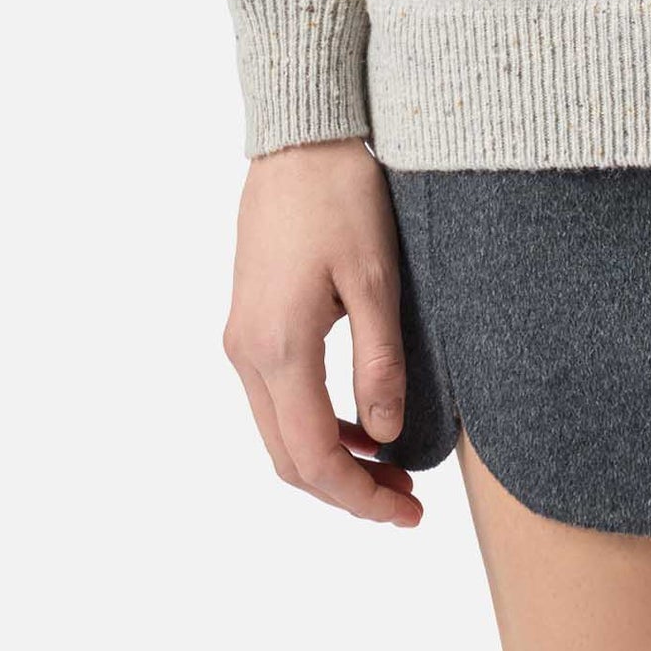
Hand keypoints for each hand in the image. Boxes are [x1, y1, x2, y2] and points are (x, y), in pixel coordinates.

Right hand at [223, 138, 421, 526]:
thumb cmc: (343, 196)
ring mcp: (242, 338)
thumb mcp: (376, 279)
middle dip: (346, 490)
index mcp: (279, 348)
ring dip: (330, 460)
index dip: (360, 497)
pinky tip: (359, 422)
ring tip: (390, 467)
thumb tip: (387, 439)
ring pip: (279, 432)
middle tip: (407, 500)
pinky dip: (314, 425)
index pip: (315, 457)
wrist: (302, 138)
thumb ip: (380, 364)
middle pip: (289, 457)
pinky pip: (276, 398)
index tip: (409, 512)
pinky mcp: (250, 322)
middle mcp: (247, 353)